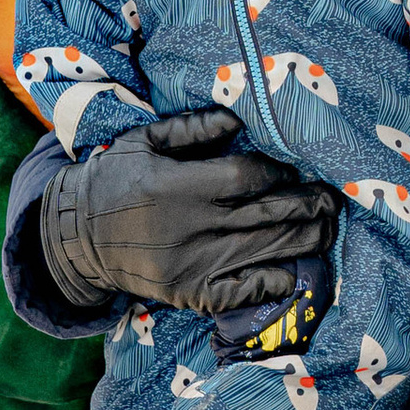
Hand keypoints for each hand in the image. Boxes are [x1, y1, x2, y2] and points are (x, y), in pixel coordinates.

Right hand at [34, 108, 340, 316]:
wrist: (76, 236)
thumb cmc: (114, 179)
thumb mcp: (143, 141)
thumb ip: (192, 129)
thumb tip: (240, 116)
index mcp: (178, 186)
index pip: (247, 177)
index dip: (278, 171)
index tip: (295, 166)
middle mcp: (189, 227)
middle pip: (266, 216)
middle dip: (306, 205)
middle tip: (333, 198)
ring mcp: (191, 264)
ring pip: (262, 252)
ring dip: (302, 241)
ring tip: (327, 228)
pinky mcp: (188, 293)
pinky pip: (238, 293)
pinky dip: (269, 284)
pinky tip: (293, 273)